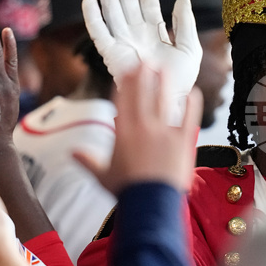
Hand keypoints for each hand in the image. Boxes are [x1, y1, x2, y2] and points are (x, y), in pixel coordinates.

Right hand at [74, 63, 202, 194]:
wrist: (150, 203)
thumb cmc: (126, 191)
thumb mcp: (103, 176)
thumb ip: (88, 161)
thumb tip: (72, 153)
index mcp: (123, 133)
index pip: (123, 102)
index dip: (125, 84)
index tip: (128, 72)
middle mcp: (143, 127)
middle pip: (142, 95)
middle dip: (143, 76)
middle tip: (146, 61)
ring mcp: (164, 132)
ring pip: (163, 101)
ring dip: (163, 83)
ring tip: (164, 69)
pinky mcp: (182, 140)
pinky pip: (189, 117)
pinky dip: (191, 104)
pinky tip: (193, 92)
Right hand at [82, 0, 202, 117]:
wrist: (168, 102)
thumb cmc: (181, 80)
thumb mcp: (190, 49)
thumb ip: (186, 24)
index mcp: (154, 32)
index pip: (148, 4)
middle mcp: (136, 35)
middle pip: (127, 3)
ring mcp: (123, 43)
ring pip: (112, 13)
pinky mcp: (111, 55)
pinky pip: (99, 34)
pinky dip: (93, 19)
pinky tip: (89, 1)